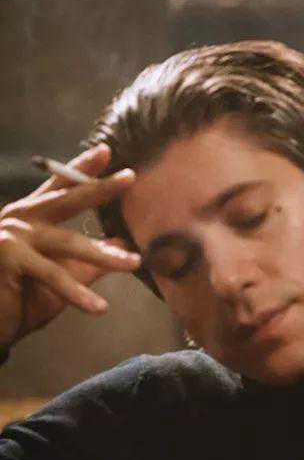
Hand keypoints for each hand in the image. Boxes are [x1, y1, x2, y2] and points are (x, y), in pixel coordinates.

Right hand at [0, 145, 140, 348]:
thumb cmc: (20, 299)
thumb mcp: (64, 275)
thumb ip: (91, 259)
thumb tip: (122, 241)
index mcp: (30, 218)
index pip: (60, 188)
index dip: (82, 170)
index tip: (105, 151)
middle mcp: (19, 220)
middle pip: (66, 200)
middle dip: (99, 188)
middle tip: (130, 176)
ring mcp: (11, 236)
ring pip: (68, 243)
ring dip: (104, 256)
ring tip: (134, 262)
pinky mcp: (7, 258)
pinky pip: (53, 276)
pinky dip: (77, 294)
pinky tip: (99, 307)